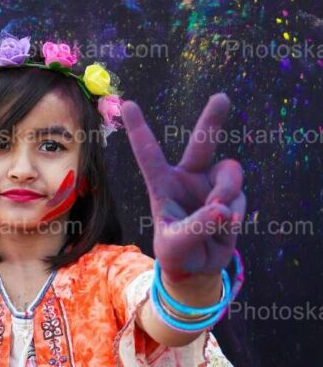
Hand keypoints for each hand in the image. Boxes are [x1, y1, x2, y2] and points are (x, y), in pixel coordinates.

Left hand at [120, 93, 245, 279]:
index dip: (138, 129)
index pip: (149, 154)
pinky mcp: (231, 198)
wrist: (197, 268)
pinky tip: (226, 227)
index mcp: (163, 185)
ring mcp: (211, 185)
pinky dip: (234, 213)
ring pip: (230, 172)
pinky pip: (239, 197)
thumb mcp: (175, 246)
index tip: (127, 104)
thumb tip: (222, 210)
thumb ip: (196, 228)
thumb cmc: (176, 254)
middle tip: (221, 97)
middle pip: (202, 142)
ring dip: (227, 191)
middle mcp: (188, 178)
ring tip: (220, 214)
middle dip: (212, 119)